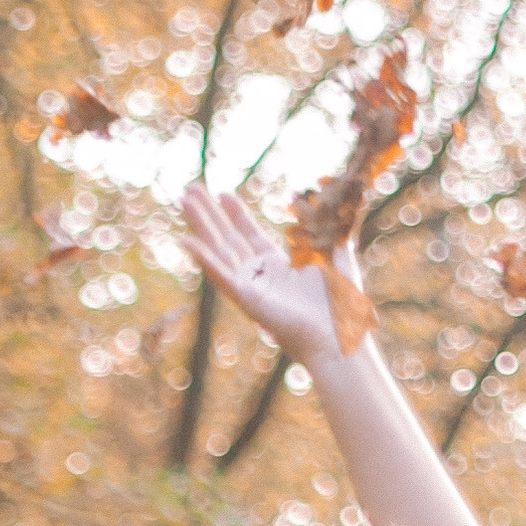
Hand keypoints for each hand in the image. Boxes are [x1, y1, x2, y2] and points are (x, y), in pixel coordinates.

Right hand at [179, 186, 352, 367]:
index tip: (223, 193)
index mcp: (278, 267)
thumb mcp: (336, 255)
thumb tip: (325, 205)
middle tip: (189, 189)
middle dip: (208, 214)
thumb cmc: (341, 304)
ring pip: (218, 251)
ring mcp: (250, 288)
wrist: (339, 335)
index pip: (250, 235)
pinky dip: (203, 259)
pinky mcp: (246, 300)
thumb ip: (328, 229)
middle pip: (227, 239)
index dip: (236, 213)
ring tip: (183, 201)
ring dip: (199, 226)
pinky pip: (220, 276)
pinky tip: (186, 241)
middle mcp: (260, 277)